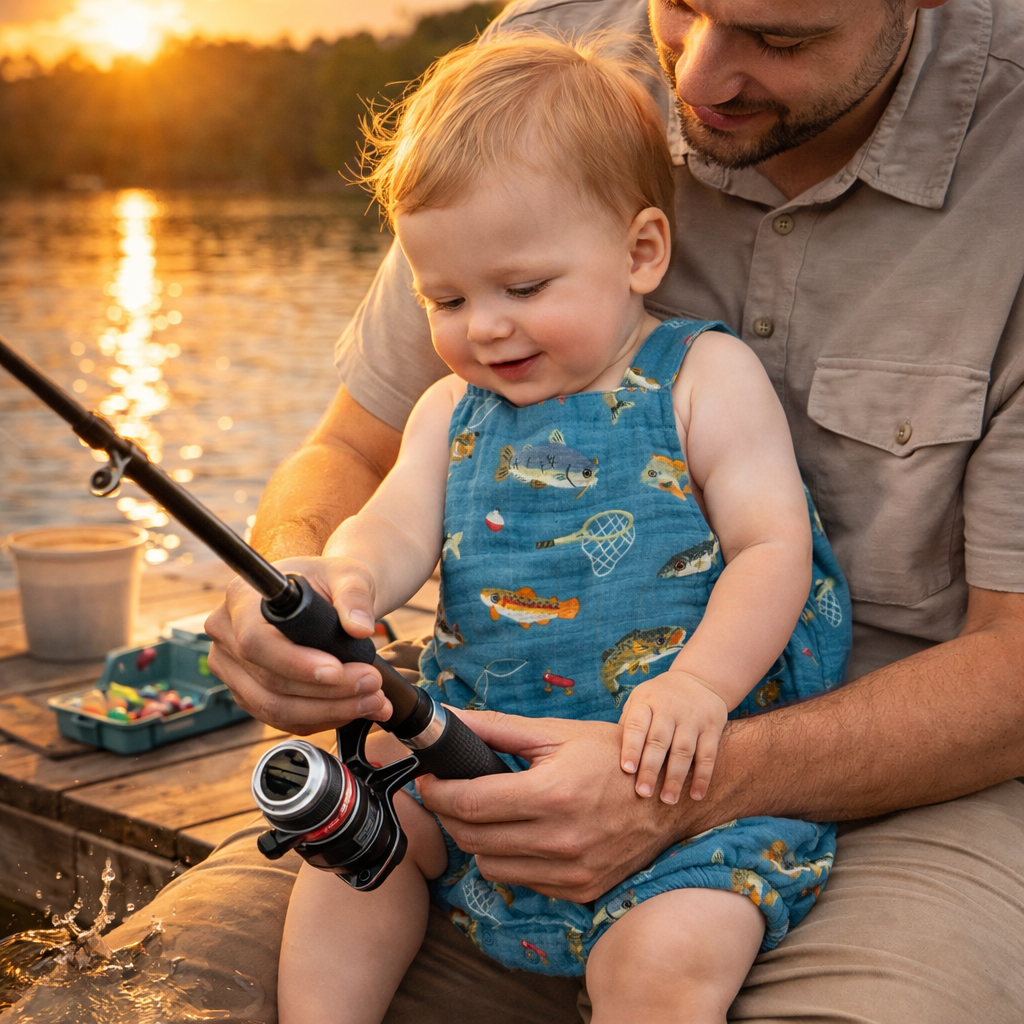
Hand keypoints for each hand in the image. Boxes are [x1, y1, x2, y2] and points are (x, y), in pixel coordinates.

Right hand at [204, 556, 391, 734]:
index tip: (338, 671)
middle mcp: (227, 634)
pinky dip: (321, 717)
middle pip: (269, 682)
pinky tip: (354, 708)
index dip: (296, 663)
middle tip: (372, 685)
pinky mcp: (247, 693)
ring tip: (373, 701)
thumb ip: (355, 596)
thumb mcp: (348, 576)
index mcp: (242, 598)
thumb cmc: (331, 581)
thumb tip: (361, 627)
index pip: (257, 642)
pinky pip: (281, 718)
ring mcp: (232, 668)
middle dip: (326, 692)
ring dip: (329, 710)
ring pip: (274, 707)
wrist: (326, 597)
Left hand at [417, 711, 718, 901]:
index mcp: (551, 794)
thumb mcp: (555, 733)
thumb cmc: (609, 756)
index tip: (428, 780)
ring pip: (490, 866)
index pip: (469, 804)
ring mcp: (571, 871)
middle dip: (449, 815)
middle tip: (449, 793)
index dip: (437, 793)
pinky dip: (510, 859)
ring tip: (487, 813)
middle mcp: (560, 839)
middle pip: (472, 839)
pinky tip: (520, 834)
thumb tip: (447, 717)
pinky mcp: (579, 891)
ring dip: (477, 840)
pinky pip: (521, 882)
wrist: (667, 796)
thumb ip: (496, 729)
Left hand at [619, 671, 728, 803]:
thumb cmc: (658, 699)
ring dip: (676, 777)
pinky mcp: (713, 727)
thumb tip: (609, 759)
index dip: (631, 747)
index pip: (637, 725)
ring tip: (668, 800)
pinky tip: (696, 796)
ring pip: (684, 750)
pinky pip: (708, 754)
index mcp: (646, 701)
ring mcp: (693, 717)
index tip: (626, 770)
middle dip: (651, 768)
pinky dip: (702, 776)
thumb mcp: (640, 701)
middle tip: (643, 793)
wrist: (698, 681)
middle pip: (659, 741)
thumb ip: (628, 726)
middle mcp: (669, 708)